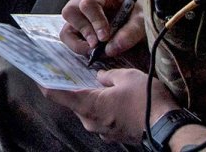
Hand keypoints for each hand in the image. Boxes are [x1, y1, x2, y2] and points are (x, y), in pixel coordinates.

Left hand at [42, 69, 178, 143]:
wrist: (170, 128)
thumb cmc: (147, 101)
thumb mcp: (127, 77)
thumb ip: (108, 75)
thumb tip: (100, 76)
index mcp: (88, 106)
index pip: (56, 95)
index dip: (44, 82)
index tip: (35, 73)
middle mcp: (90, 122)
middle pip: (73, 101)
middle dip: (73, 87)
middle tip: (71, 70)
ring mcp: (102, 131)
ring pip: (89, 109)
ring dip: (91, 96)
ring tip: (96, 80)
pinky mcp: (114, 135)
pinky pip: (102, 117)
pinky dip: (102, 106)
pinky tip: (112, 95)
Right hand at [60, 0, 145, 56]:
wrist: (137, 23)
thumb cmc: (137, 16)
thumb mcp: (141, 22)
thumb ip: (129, 33)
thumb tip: (109, 49)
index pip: (89, 2)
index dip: (95, 20)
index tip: (105, 37)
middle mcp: (85, 0)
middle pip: (71, 11)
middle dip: (85, 31)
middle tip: (99, 45)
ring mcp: (78, 15)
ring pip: (66, 28)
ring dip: (80, 43)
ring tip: (98, 50)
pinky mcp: (76, 28)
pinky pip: (67, 38)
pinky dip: (78, 47)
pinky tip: (94, 50)